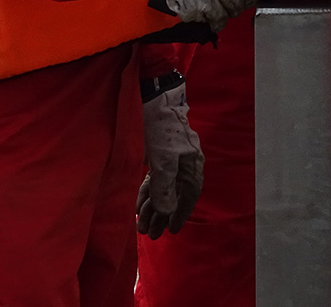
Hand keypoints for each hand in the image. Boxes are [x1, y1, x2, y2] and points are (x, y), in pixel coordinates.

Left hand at [137, 78, 203, 238]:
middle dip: (161, 215)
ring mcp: (170, 157)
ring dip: (152, 206)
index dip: (181, 213)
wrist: (150, 96)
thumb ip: (165, 187)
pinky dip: (146, 192)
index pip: (189, 195)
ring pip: (162, 188)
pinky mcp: (157, 153)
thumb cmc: (161, 126)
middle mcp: (183, 163)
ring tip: (141, 225)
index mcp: (192, 163)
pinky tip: (138, 205)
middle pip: (174, 194)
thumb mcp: (163, 158)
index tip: (171, 230)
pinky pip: (154, 178)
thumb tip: (166, 212)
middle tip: (150, 234)